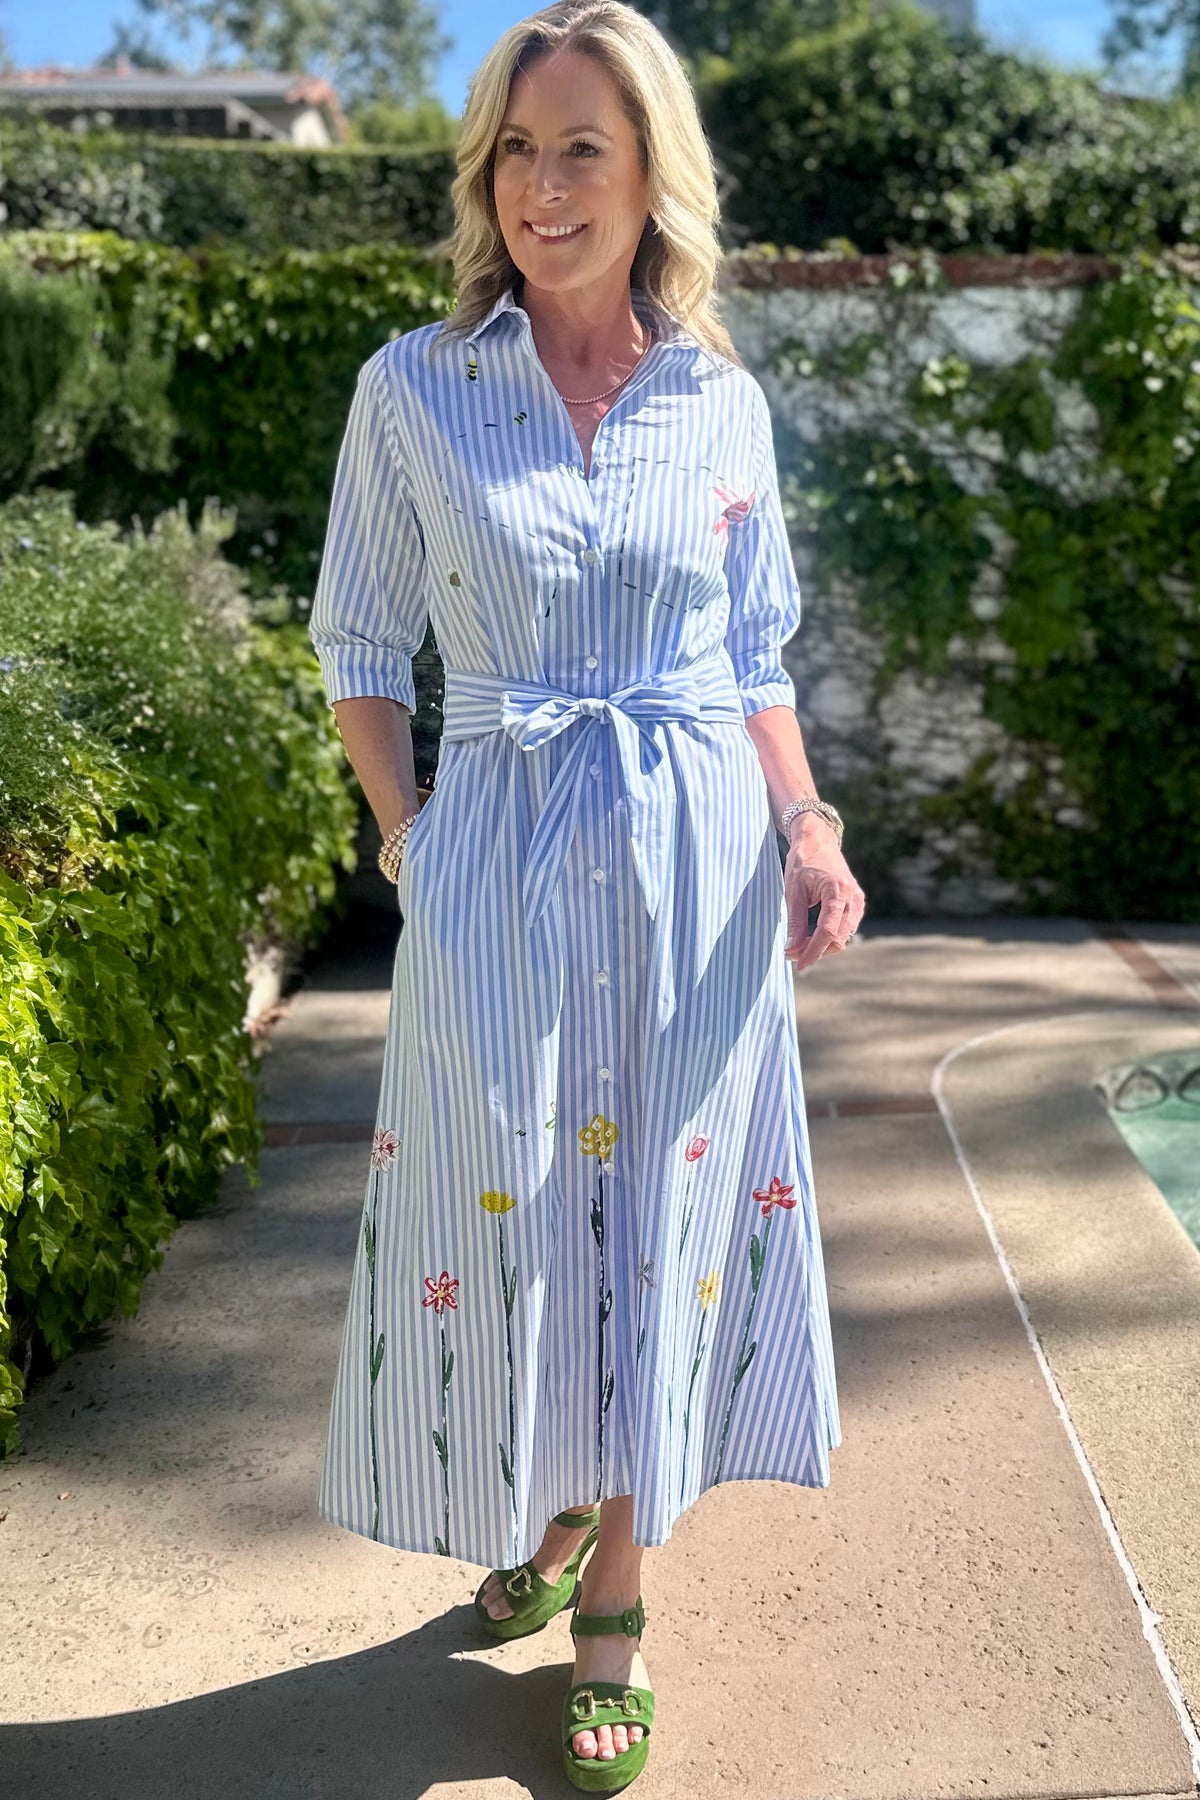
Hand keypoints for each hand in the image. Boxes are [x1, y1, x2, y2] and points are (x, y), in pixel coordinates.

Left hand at [782, 817, 865, 972]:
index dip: (813, 951)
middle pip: (838, 938)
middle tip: (793, 955)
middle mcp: (853, 897)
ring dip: (823, 946)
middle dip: (816, 951)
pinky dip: (831, 936)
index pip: (827, 931)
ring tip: (800, 946)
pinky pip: (847, 927)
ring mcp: (858, 900)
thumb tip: (792, 949)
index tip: (798, 964)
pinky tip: (813, 936)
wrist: (818, 840)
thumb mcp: (794, 891)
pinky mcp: (857, 902)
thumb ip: (795, 921)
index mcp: (837, 891)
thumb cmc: (803, 862)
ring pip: (844, 936)